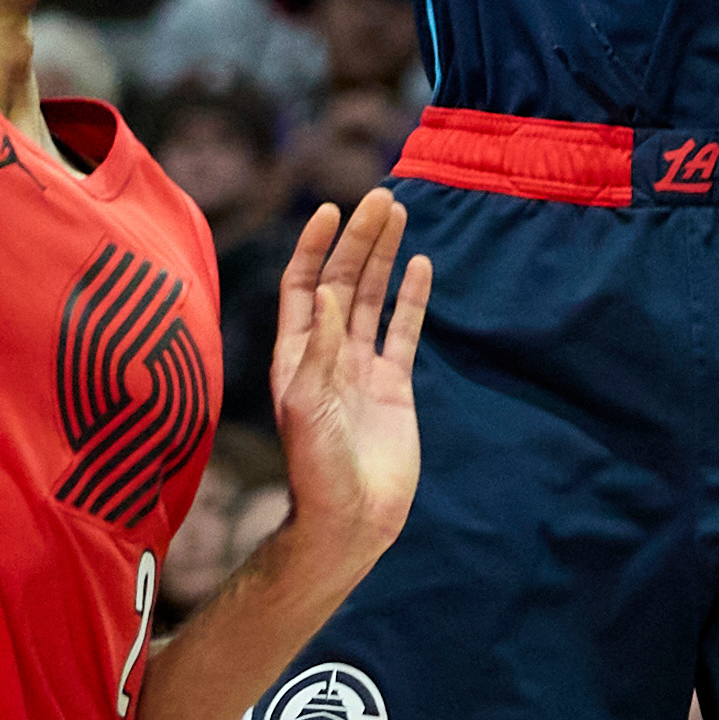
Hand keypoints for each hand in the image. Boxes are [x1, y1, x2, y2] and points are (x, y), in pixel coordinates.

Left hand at [270, 189, 430, 575]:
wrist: (351, 520)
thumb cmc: (316, 470)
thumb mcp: (308, 408)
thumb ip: (320, 353)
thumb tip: (330, 297)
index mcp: (297, 354)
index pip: (303, 285)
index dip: (314, 248)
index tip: (330, 210)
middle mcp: (327, 352)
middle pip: (343, 281)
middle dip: (358, 240)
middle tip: (380, 198)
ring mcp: (361, 366)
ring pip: (374, 298)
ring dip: (384, 257)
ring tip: (399, 214)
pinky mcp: (394, 385)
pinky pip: (403, 331)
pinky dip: (412, 298)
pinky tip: (421, 265)